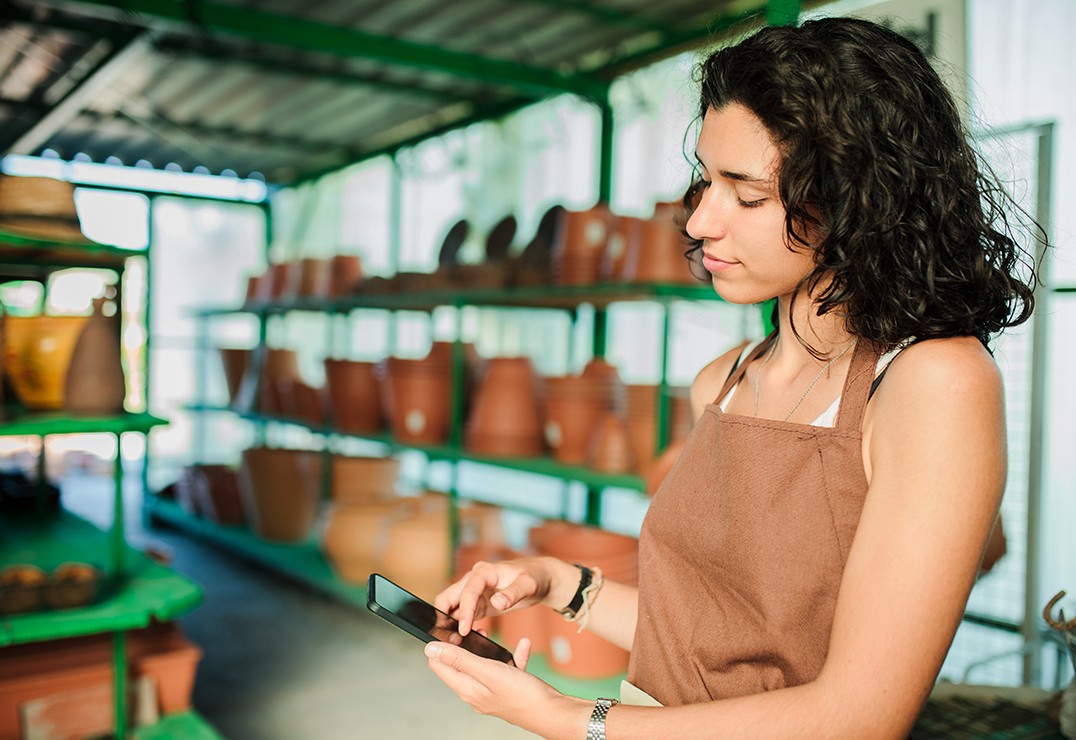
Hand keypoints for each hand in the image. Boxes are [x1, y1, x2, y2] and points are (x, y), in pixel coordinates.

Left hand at [425, 638, 588, 737]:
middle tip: (474, 629)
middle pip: (460, 663)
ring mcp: (493, 691)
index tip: (450, 630)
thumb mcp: (488, 671)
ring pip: (483, 664)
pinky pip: (506, 667)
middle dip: (464, 644)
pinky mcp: (509, 689)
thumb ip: (459, 659)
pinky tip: (522, 645)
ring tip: (491, 634)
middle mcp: (476, 692)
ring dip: (487, 648)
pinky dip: (512, 655)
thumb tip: (430, 649)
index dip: (440, 646)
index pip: (439, 665)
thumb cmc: (522, 695)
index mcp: (467, 688)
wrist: (553, 713)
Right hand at [435, 556, 573, 636]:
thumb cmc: (534, 577)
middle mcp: (474, 579)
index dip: (464, 611)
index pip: (468, 591)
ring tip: (455, 642)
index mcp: (484, 571)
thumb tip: (497, 601)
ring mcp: (474, 591)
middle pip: (448, 596)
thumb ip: (513, 593)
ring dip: (450, 623)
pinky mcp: (478, 603)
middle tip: (449, 639)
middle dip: (444, 616)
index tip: (463, 630)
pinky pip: (462, 614)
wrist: (540, 578)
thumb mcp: (528, 585)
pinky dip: (460, 625)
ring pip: (452, 606)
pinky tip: (467, 639)